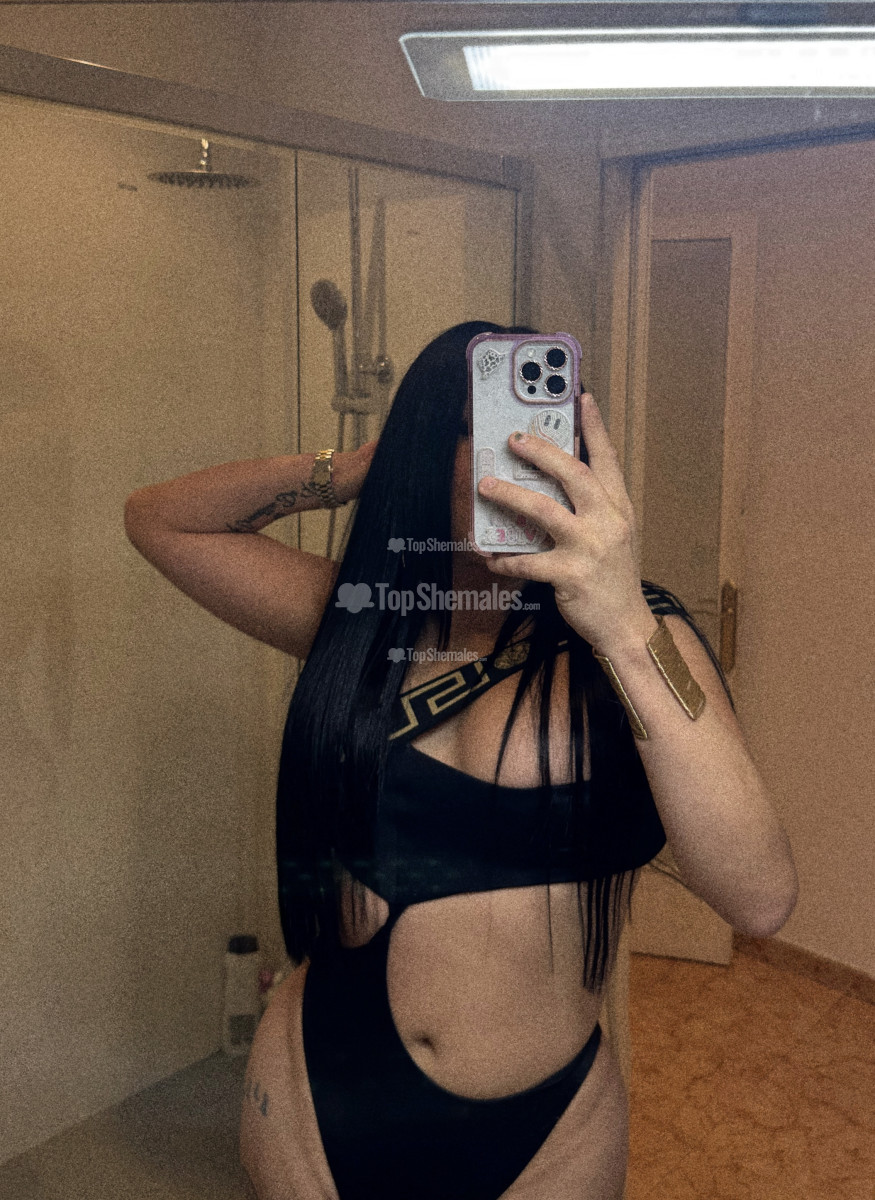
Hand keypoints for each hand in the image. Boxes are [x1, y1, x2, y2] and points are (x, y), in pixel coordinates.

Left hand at [477, 393, 656, 652]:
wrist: (627, 626)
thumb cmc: (614, 578)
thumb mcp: (614, 535)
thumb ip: (592, 508)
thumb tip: (552, 484)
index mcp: (619, 508)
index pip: (607, 459)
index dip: (595, 427)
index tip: (582, 397)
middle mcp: (607, 522)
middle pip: (573, 474)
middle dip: (542, 452)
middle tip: (514, 438)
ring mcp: (590, 548)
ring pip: (544, 510)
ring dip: (510, 495)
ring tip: (485, 485)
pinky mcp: (570, 575)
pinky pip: (529, 562)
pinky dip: (506, 559)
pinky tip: (490, 557)